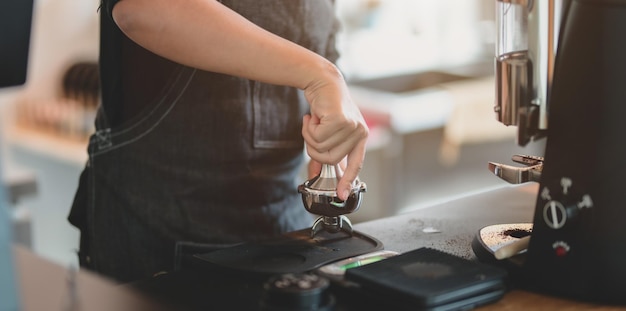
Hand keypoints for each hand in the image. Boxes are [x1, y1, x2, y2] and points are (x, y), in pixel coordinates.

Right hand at [302, 66, 368, 200]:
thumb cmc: (325, 106)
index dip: (347, 181)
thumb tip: (316, 175)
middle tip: (311, 133)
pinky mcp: (341, 120)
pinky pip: (317, 137)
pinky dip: (309, 128)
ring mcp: (352, 126)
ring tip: (313, 122)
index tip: (340, 195)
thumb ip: (325, 152)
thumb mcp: (328, 131)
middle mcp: (360, 133)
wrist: (322, 81)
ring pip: (321, 148)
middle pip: (330, 159)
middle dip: (314, 149)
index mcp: (360, 138)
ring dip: (309, 136)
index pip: (355, 164)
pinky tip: (313, 116)